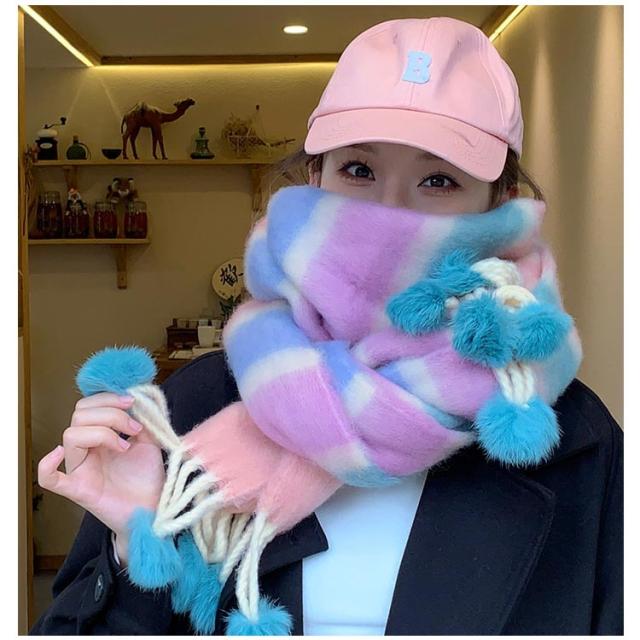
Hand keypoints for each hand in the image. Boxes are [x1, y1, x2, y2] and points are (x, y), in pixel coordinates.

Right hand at [37, 392, 165, 564]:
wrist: (153, 509)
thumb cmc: (147, 477)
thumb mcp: (149, 441)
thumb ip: (142, 421)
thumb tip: (138, 401)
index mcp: (99, 435)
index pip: (88, 406)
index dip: (108, 398)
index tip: (133, 403)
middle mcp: (86, 450)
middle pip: (79, 416)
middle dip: (110, 414)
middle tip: (134, 428)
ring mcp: (80, 469)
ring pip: (71, 435)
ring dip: (102, 432)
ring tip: (124, 447)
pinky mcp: (79, 490)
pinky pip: (49, 479)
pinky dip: (47, 465)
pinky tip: (59, 454)